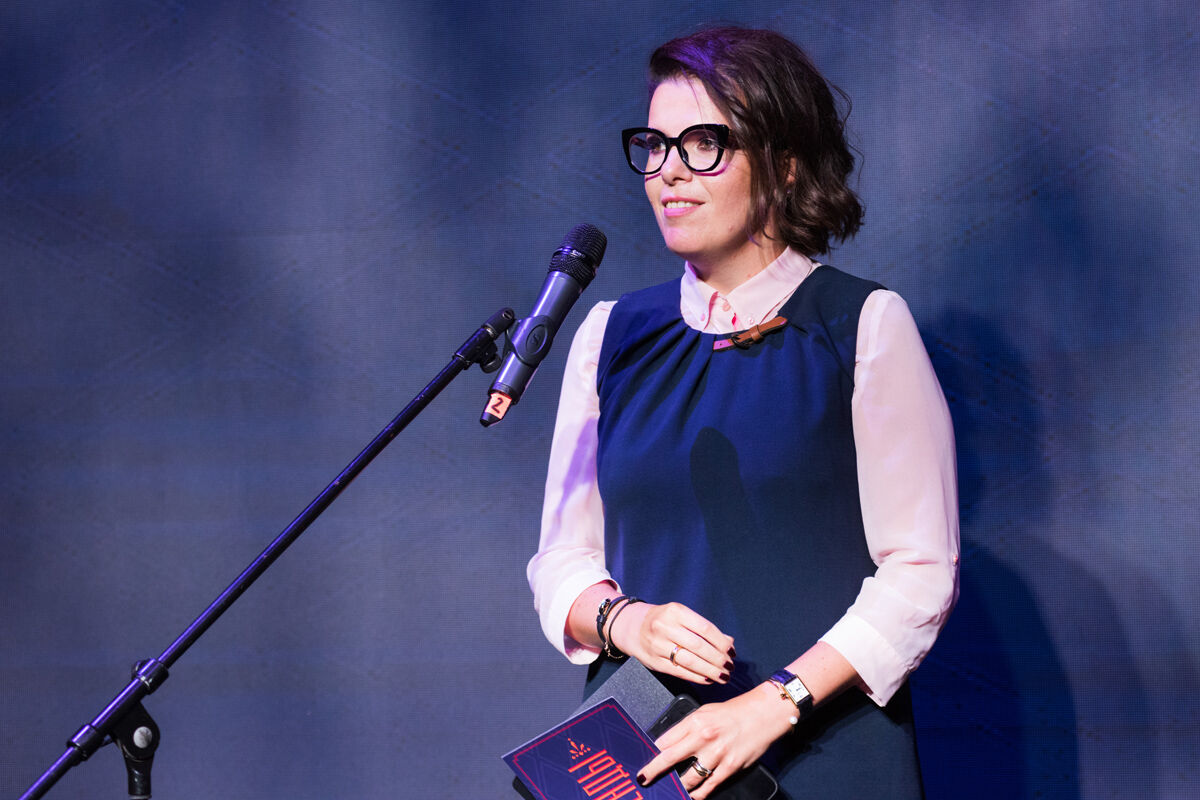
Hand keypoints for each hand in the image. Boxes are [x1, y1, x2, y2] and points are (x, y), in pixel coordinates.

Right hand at [607, 601, 734, 684]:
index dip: (721, 642)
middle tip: (730, 667)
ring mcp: (657, 645)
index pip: (705, 628)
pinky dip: (697, 677)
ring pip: (690, 661)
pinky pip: (679, 671)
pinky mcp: (654, 661)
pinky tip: (708, 678)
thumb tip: (729, 642)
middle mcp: (664, 627)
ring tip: (723, 676)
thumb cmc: (664, 621)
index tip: (732, 652)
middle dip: (718, 659)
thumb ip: (704, 628)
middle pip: (699, 646)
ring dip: (710, 671)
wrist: (633, 627)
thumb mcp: (682, 616)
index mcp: (675, 611)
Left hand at [637, 684, 792, 798]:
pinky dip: (698, 793)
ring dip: (678, 784)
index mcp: (694, 722)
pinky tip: (692, 794)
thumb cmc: (733, 712)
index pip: (665, 740)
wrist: (763, 714)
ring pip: (688, 778)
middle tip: (643, 779)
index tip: (644, 759)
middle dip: (652, 771)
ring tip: (673, 786)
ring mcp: (716, 755)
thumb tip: (667, 742)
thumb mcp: (704, 712)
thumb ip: (685, 727)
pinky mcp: (729, 768)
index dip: (652, 752)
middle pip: (669, 759)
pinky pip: (708, 786)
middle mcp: (703, 738)